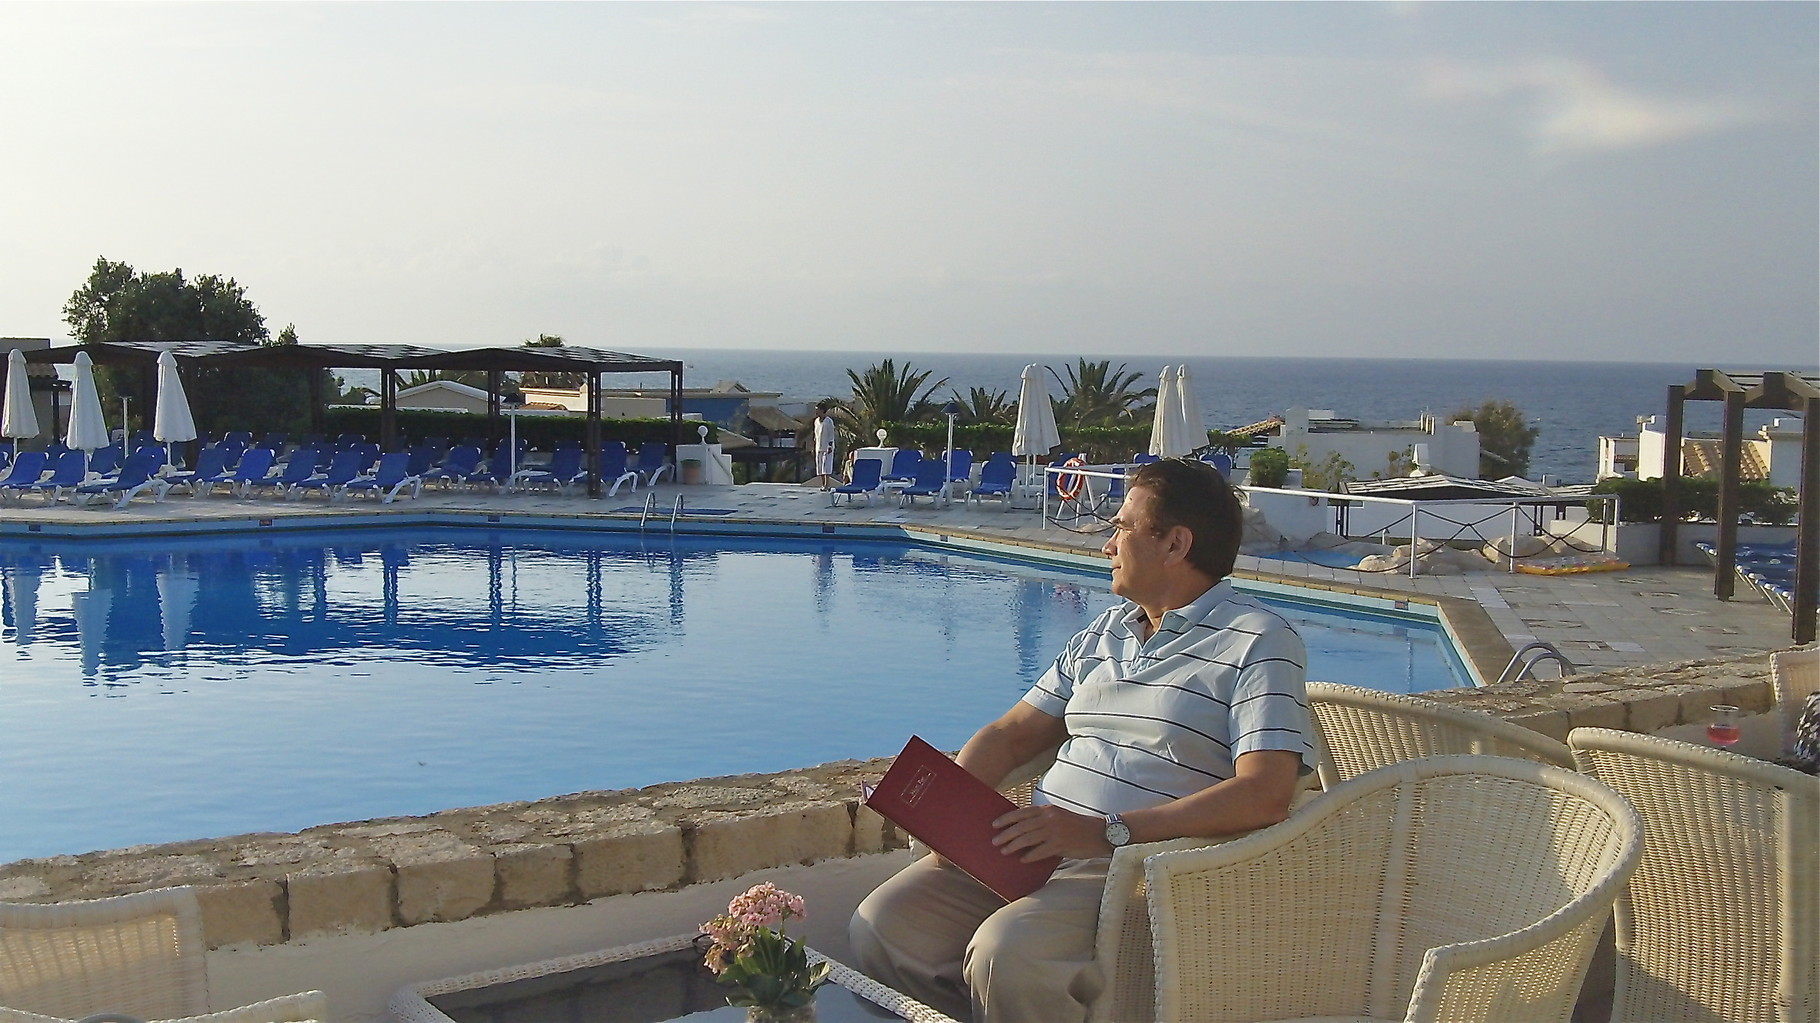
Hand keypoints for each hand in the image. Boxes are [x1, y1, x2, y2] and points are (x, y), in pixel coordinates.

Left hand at [989, 804, 1108, 861]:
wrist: (1100, 833)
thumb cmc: (1078, 827)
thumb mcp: (1059, 817)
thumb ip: (1043, 820)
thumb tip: (1023, 830)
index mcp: (1048, 810)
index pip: (1022, 813)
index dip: (1006, 818)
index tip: (995, 824)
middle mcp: (1049, 818)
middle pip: (1021, 827)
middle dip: (1006, 834)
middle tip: (995, 841)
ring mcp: (1054, 831)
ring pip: (1027, 839)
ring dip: (1013, 846)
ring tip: (1004, 851)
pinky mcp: (1060, 845)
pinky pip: (1039, 851)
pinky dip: (1029, 856)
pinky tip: (1022, 860)